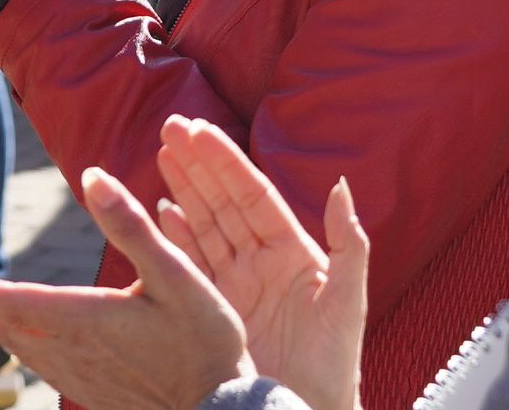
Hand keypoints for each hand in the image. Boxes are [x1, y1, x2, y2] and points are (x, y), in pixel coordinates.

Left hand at [0, 164, 252, 409]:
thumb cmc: (205, 341)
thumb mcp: (177, 274)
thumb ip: (130, 225)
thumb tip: (93, 176)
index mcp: (87, 318)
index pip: (17, 301)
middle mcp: (75, 352)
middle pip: (12, 327)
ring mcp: (84, 379)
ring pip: (27, 352)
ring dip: (5, 327)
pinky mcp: (97, 395)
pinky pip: (48, 369)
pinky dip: (30, 349)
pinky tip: (38, 343)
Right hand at [153, 116, 369, 409]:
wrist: (308, 406)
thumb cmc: (336, 360)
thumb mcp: (348, 300)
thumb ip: (349, 244)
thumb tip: (342, 185)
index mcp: (292, 249)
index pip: (253, 195)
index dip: (227, 162)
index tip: (201, 131)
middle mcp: (260, 259)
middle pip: (223, 201)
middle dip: (198, 165)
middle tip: (171, 127)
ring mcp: (236, 283)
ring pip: (204, 225)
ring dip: (183, 190)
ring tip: (162, 154)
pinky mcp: (216, 308)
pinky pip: (192, 264)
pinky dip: (175, 237)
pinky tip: (159, 211)